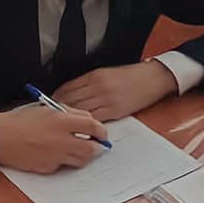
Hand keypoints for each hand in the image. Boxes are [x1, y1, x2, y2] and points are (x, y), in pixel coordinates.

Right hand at [0, 104, 108, 171]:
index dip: (102, 131)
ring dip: (85, 155)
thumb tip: (89, 119)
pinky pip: (63, 165)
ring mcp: (54, 156)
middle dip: (98, 147)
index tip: (103, 133)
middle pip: (90, 148)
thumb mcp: (51, 108)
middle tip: (98, 144)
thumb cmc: (25, 119)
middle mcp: (61, 140)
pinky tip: (62, 152)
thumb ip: (73, 113)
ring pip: (80, 160)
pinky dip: (67, 159)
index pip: (93, 127)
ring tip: (84, 149)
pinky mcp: (46, 167)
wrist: (2, 137)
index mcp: (63, 121)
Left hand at [53, 61, 176, 121]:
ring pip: (79, 112)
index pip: (67, 88)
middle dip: (58, 111)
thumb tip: (72, 94)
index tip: (49, 105)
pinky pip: (93, 120)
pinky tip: (79, 128)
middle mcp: (98, 86)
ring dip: (69, 120)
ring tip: (62, 126)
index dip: (55, 98)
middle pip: (70, 101)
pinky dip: (84, 125)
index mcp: (96, 75)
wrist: (154, 77)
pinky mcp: (114, 111)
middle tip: (50, 120)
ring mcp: (106, 99)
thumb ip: (91, 82)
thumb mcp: (110, 73)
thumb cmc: (133, 75)